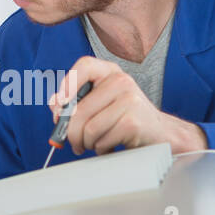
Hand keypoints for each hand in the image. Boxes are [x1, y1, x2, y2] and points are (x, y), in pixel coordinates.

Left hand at [50, 56, 206, 155]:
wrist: (159, 134)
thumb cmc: (125, 119)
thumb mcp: (100, 105)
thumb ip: (75, 102)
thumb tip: (55, 104)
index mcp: (110, 72)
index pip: (84, 65)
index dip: (67, 84)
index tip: (60, 105)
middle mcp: (121, 81)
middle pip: (79, 109)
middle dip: (70, 132)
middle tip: (73, 142)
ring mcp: (130, 100)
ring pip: (89, 128)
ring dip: (87, 143)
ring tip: (95, 144)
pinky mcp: (133, 121)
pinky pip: (102, 140)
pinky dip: (101, 149)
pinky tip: (110, 146)